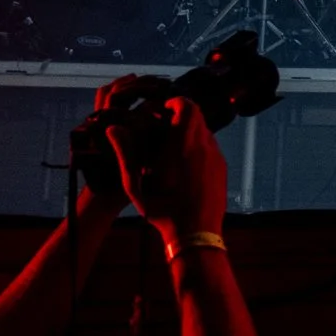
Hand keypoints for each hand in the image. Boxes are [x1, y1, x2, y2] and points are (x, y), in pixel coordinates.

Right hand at [108, 95, 226, 244]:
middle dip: (180, 116)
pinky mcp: (221, 169)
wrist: (196, 233)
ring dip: (189, 131)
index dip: (174, 102)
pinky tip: (184, 163)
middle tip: (163, 125)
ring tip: (170, 146)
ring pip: (205, 131)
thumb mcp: (136, 185)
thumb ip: (126, 154)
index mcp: (183, 145)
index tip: (162, 109)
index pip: (187, 106)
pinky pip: (211, 147)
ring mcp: (216, 157)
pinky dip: (198, 146)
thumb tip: (113, 128)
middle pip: (198, 116)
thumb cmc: (162, 210)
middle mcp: (204, 146)